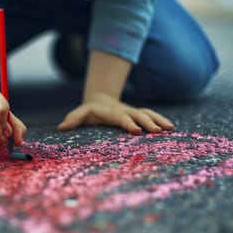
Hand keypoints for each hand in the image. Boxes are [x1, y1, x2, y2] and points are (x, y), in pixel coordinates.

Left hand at [57, 92, 174, 133]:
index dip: (129, 124)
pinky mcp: (138, 115)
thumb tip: (61, 127)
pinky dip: (161, 120)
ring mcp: (133, 112)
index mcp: (113, 113)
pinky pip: (151, 116)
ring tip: (170, 129)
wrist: (99, 100)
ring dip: (159, 120)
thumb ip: (72, 119)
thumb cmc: (89, 110)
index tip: (136, 131)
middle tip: (158, 132)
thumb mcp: (80, 113)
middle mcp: (126, 111)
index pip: (122, 118)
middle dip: (149, 123)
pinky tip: (171, 128)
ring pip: (148, 113)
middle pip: (139, 115)